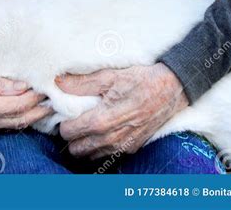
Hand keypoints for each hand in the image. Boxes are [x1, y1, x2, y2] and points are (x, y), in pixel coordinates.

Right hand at [0, 65, 53, 136]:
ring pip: (13, 125)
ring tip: (47, 105)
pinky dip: (18, 118)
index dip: (35, 98)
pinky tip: (28, 110)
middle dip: (39, 111)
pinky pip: (3, 125)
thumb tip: (22, 86)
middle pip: (19, 119)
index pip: (18, 106)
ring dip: (31, 116)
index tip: (47, 87)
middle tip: (56, 100)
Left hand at [56, 63, 188, 159]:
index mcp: (102, 120)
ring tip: (86, 124)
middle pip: (77, 149)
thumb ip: (82, 83)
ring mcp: (122, 146)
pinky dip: (100, 146)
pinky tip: (103, 129)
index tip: (64, 112)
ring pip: (91, 155)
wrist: (171, 89)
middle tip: (73, 119)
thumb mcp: (109, 76)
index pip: (69, 132)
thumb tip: (58, 82)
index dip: (63, 122)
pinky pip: (107, 154)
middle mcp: (111, 138)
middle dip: (71, 136)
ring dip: (85, 143)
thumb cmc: (141, 80)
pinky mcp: (132, 148)